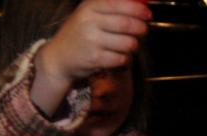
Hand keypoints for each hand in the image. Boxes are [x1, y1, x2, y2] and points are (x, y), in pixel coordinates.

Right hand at [32, 0, 151, 113]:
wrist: (59, 57)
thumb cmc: (79, 33)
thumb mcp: (90, 13)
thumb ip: (112, 6)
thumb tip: (141, 4)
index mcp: (90, 7)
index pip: (119, 4)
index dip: (138, 10)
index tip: (147, 15)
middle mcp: (89, 21)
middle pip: (128, 24)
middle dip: (141, 29)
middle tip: (143, 31)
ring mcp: (92, 41)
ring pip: (128, 43)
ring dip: (134, 46)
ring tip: (129, 45)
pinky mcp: (95, 59)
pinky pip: (121, 58)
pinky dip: (125, 59)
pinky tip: (119, 56)